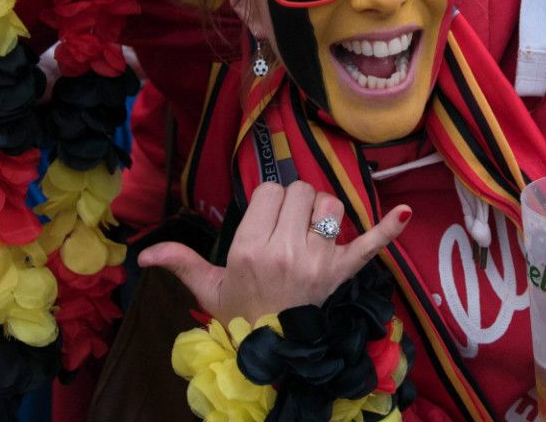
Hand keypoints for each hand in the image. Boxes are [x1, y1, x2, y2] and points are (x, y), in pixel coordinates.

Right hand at [139, 181, 409, 323]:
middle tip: (288, 228)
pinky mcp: (344, 271)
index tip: (267, 220)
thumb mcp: (209, 290)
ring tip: (312, 235)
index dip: (270, 201)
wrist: (277, 356)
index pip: (270, 190)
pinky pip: (370, 244)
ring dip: (324, 214)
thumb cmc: (243, 316)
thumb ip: (181, 264)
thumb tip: (143, 256)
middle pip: (301, 191)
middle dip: (295, 203)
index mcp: (251, 248)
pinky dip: (387, 228)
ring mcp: (319, 260)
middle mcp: (286, 249)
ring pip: (330, 205)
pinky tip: (403, 213)